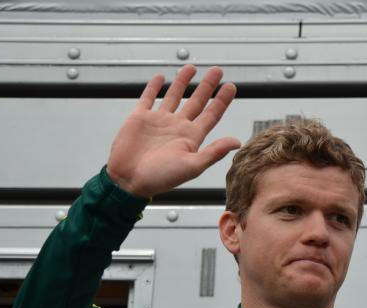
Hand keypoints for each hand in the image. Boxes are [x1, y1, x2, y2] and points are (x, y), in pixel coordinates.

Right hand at [107, 65, 240, 197]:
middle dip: (207, 86)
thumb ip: (214, 152)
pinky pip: (148, 98)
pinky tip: (160, 78)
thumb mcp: (191, 166)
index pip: (211, 114)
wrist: (129, 180)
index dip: (222, 100)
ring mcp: (159, 121)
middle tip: (217, 70)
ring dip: (183, 82)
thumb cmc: (161, 178)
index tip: (230, 86)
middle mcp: (177, 127)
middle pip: (197, 101)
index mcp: (191, 137)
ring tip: (191, 68)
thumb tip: (237, 141)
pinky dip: (154, 87)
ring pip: (175, 96)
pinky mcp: (140, 118)